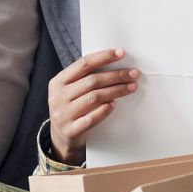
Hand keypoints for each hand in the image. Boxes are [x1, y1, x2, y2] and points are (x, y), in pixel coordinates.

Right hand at [48, 48, 139, 164]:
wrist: (61, 138)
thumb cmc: (72, 108)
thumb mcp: (70, 90)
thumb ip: (85, 78)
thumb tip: (116, 64)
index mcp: (59, 81)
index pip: (83, 64)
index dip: (104, 57)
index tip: (121, 53)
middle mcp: (58, 96)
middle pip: (92, 81)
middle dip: (116, 75)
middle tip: (134, 73)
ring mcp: (63, 114)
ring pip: (94, 98)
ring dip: (116, 91)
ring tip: (132, 87)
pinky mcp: (71, 130)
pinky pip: (92, 119)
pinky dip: (105, 110)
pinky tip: (115, 104)